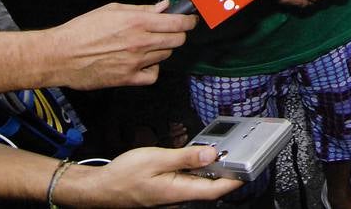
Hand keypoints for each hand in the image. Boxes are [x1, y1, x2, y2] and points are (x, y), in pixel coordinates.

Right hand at [49, 0, 194, 89]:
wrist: (61, 55)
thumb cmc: (83, 29)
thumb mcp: (112, 10)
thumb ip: (142, 9)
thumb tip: (163, 7)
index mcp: (138, 22)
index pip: (178, 23)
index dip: (188, 21)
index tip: (190, 20)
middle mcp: (141, 42)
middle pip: (177, 40)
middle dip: (178, 34)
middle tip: (170, 31)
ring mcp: (136, 62)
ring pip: (165, 56)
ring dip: (162, 50)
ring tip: (148, 45)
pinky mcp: (127, 79)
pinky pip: (153, 76)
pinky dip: (152, 69)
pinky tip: (144, 63)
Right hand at [59, 144, 242, 205]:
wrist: (100, 188)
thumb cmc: (123, 175)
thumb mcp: (156, 158)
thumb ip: (185, 157)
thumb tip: (210, 154)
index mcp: (178, 191)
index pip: (215, 190)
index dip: (235, 179)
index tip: (250, 168)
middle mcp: (177, 198)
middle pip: (209, 188)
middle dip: (224, 172)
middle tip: (237, 154)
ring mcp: (171, 197)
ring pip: (197, 185)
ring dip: (208, 170)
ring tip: (218, 152)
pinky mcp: (165, 193)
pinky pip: (185, 183)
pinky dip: (194, 171)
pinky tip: (194, 158)